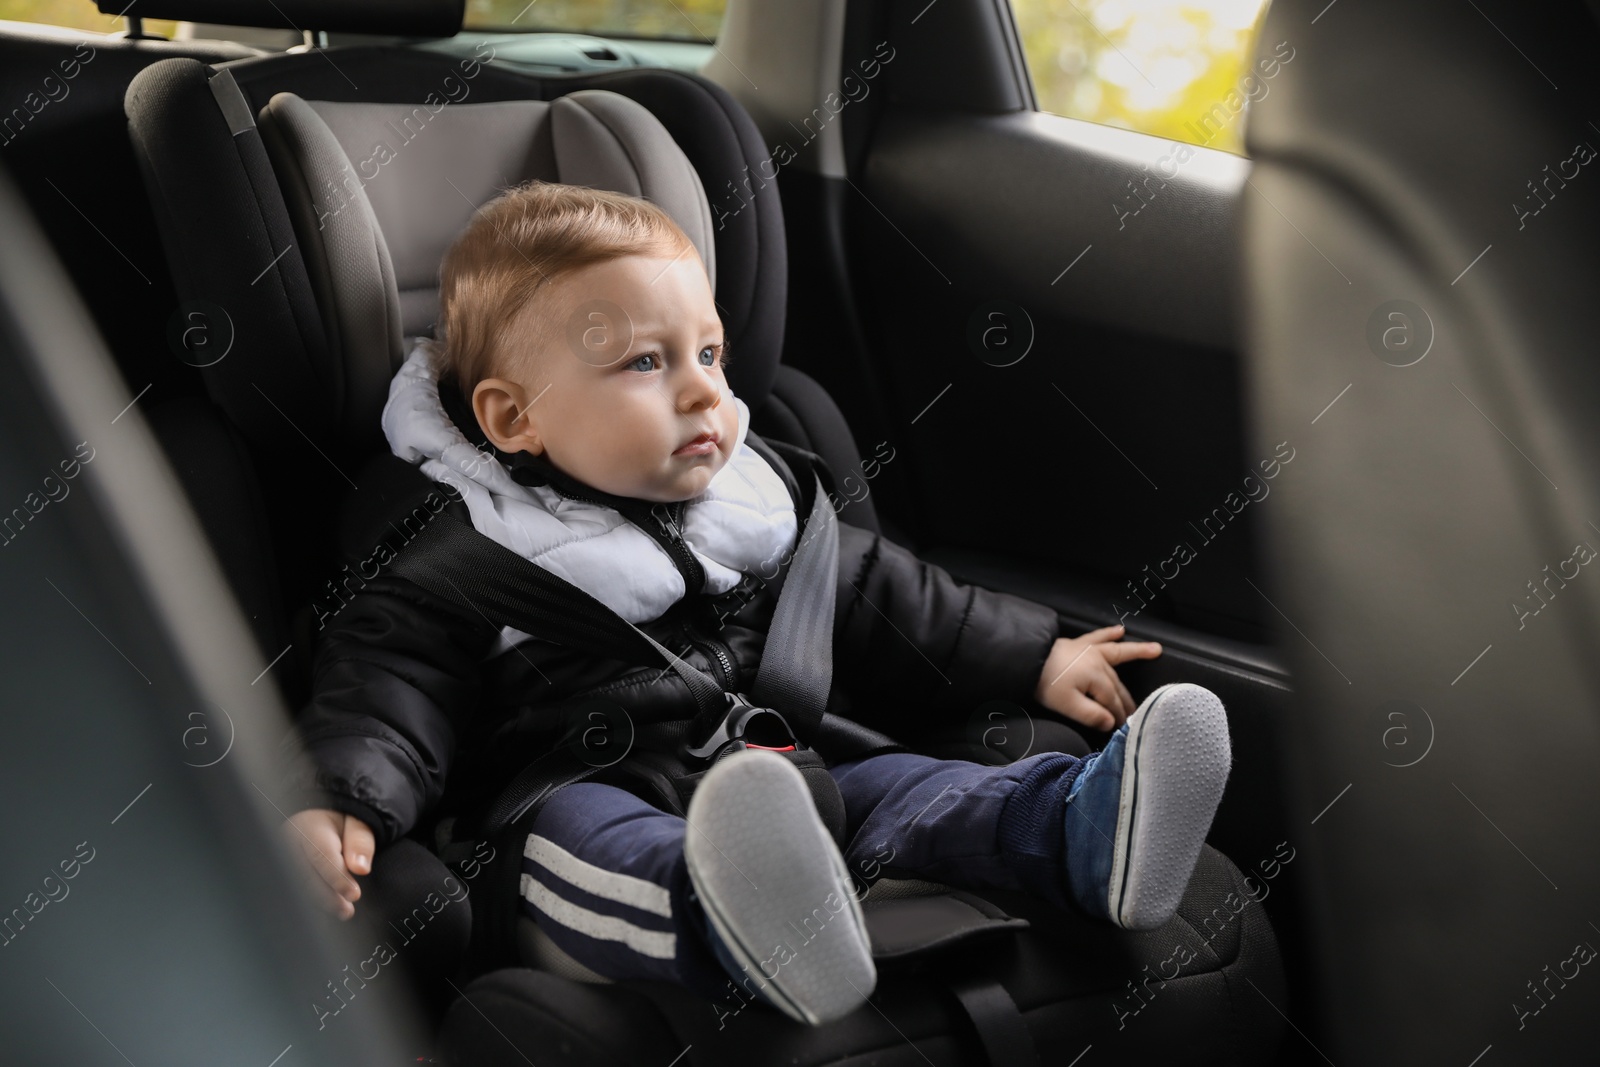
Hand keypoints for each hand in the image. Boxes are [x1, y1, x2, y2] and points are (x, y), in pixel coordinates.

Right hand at [284, 808, 373, 920]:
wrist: (322, 818)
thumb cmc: (342, 820)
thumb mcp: (358, 822)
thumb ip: (361, 841)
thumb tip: (361, 869)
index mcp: (308, 826)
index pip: (321, 856)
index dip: (338, 878)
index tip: (354, 895)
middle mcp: (288, 843)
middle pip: (305, 875)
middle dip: (327, 897)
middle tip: (347, 910)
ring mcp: (279, 858)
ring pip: (295, 886)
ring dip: (318, 902)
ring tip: (342, 912)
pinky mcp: (280, 872)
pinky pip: (292, 890)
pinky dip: (309, 902)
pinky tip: (325, 910)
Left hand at [1034, 624, 1162, 730]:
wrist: (1027, 660)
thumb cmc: (1046, 684)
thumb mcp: (1067, 706)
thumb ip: (1091, 715)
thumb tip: (1112, 723)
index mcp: (1097, 678)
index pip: (1112, 701)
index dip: (1118, 716)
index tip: (1124, 726)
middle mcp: (1099, 661)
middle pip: (1117, 684)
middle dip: (1127, 698)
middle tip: (1137, 710)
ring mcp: (1090, 650)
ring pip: (1117, 655)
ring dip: (1136, 653)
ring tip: (1155, 649)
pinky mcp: (1079, 643)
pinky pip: (1099, 636)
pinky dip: (1110, 633)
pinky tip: (1120, 630)